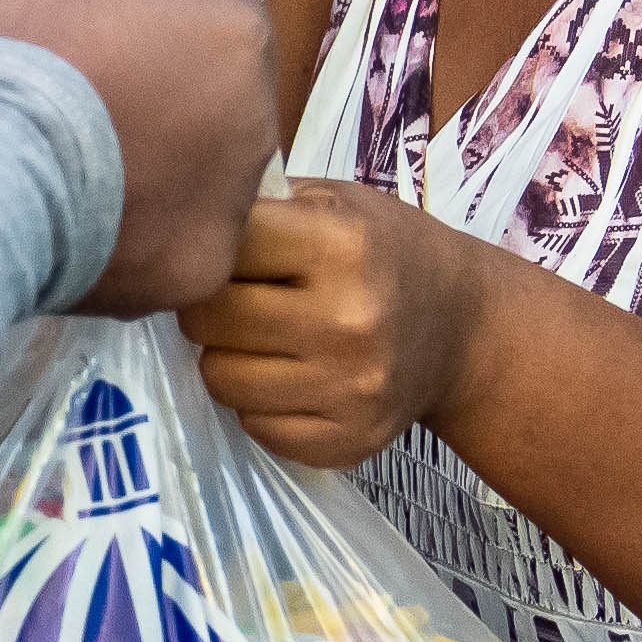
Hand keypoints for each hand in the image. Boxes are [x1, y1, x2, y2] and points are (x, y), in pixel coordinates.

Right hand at [0, 0, 275, 314]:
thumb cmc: (29, 57)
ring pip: (209, 180)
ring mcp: (234, 204)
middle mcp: (259, 121)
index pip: (228, 15)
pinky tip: (91, 228)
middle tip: (108, 113)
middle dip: (182, 102)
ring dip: (169, 174)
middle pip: (227, 103)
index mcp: (236, 37)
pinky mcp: (201, 270)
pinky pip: (177, 243)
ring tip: (94, 180)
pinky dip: (144, 239)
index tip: (127, 41)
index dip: (178, 23)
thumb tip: (123, 9)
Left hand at [182, 179, 499, 469]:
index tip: (232, 256)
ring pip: (221, 379)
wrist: (466, 328)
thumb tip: (176, 223)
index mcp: (341, 246)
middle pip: (207, 320)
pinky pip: (256, 427)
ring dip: (229, 359)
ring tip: (264, 341)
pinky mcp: (349, 440)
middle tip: (239, 302)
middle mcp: (347, 320)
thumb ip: (261, 207)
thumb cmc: (386, 252)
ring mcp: (350, 388)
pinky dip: (261, 405)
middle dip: (210, 308)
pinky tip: (291, 379)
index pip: (221, 251)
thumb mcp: (337, 202)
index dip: (214, 251)